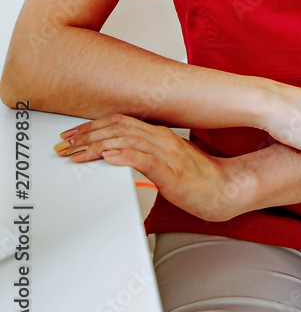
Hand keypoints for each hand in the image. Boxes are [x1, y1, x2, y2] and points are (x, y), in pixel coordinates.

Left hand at [54, 115, 251, 220]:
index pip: (120, 121)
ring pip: (126, 140)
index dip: (93, 126)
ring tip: (77, 152)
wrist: (223, 189)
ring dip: (97, 145)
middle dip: (87, 134)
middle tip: (66, 144)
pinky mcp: (170, 171)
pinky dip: (124, 155)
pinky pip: (144, 159)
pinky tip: (109, 157)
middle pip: (118, 127)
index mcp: (159, 133)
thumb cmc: (196, 178)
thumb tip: (118, 152)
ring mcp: (167, 153)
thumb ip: (144, 152)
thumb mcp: (166, 160)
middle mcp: (161, 138)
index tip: (73, 135)